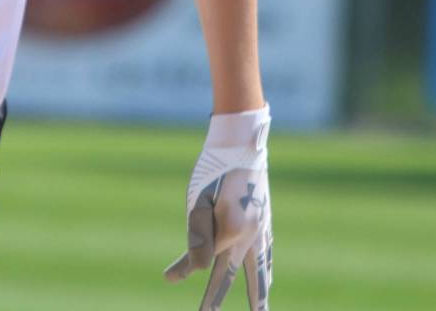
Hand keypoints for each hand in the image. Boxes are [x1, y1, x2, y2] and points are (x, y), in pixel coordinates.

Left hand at [164, 105, 272, 309]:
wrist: (242, 143)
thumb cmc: (214, 168)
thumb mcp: (197, 199)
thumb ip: (198, 236)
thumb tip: (196, 269)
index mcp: (231, 230)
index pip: (203, 259)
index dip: (183, 268)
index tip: (168, 277)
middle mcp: (250, 235)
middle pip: (232, 275)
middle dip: (219, 297)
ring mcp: (262, 230)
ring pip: (260, 272)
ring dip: (258, 294)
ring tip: (259, 310)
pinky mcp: (266, 221)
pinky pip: (268, 255)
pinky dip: (267, 271)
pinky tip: (267, 279)